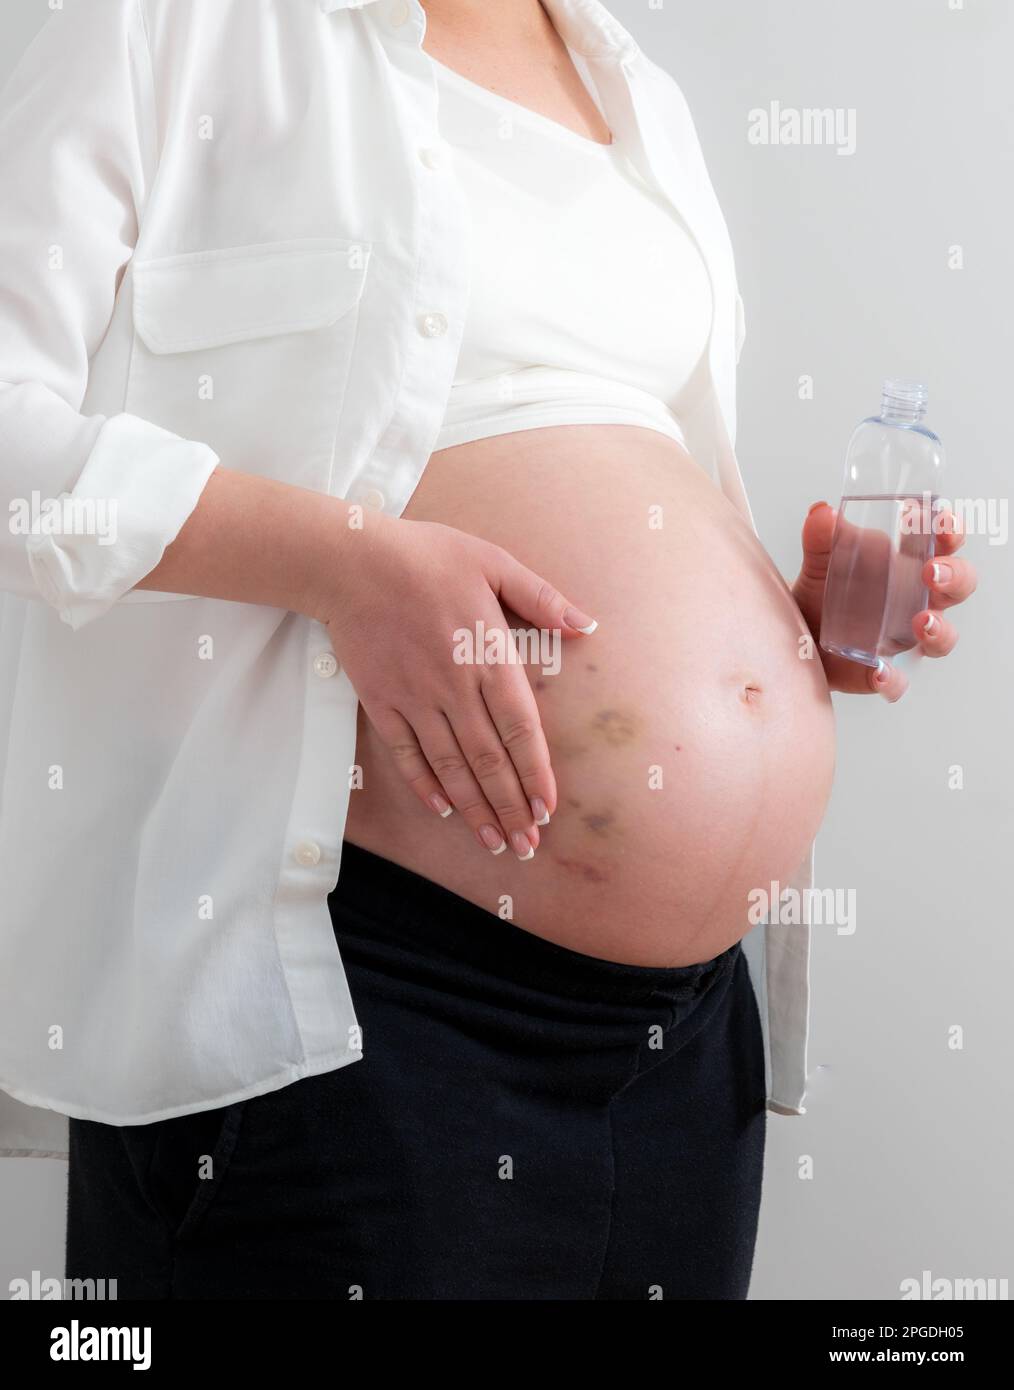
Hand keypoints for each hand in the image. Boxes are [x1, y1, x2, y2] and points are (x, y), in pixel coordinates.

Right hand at [318, 513, 596, 858]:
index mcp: (488, 657)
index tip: (548, 809)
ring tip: (493, 841)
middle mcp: (455, 687)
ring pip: (450, 766)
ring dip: (474, 808)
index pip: (521, 730)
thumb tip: (586, 624)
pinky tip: (442, 809)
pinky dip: (425, 784)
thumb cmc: (427, 556)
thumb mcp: (494, 563)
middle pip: (488, 761)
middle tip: (526, 846)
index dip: (535, 774)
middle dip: (510, 808)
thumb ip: (542, 598)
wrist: (352, 562)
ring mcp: (416, 699)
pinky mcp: (382, 701)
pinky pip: (406, 754)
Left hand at [792, 500, 976, 701]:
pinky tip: (879, 672)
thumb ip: (821, 537)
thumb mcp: (819, 560)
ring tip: (922, 622)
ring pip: (941, 638)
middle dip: (954, 578)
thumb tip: (822, 513)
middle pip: (956, 588)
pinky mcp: (879, 672)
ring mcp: (902, 638)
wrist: (792, 631)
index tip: (941, 521)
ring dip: (939, 630)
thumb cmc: (822, 591)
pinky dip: (892, 680)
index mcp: (908, 565)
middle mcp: (916, 601)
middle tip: (932, 572)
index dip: (949, 531)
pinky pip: (896, 682)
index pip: (943, 544)